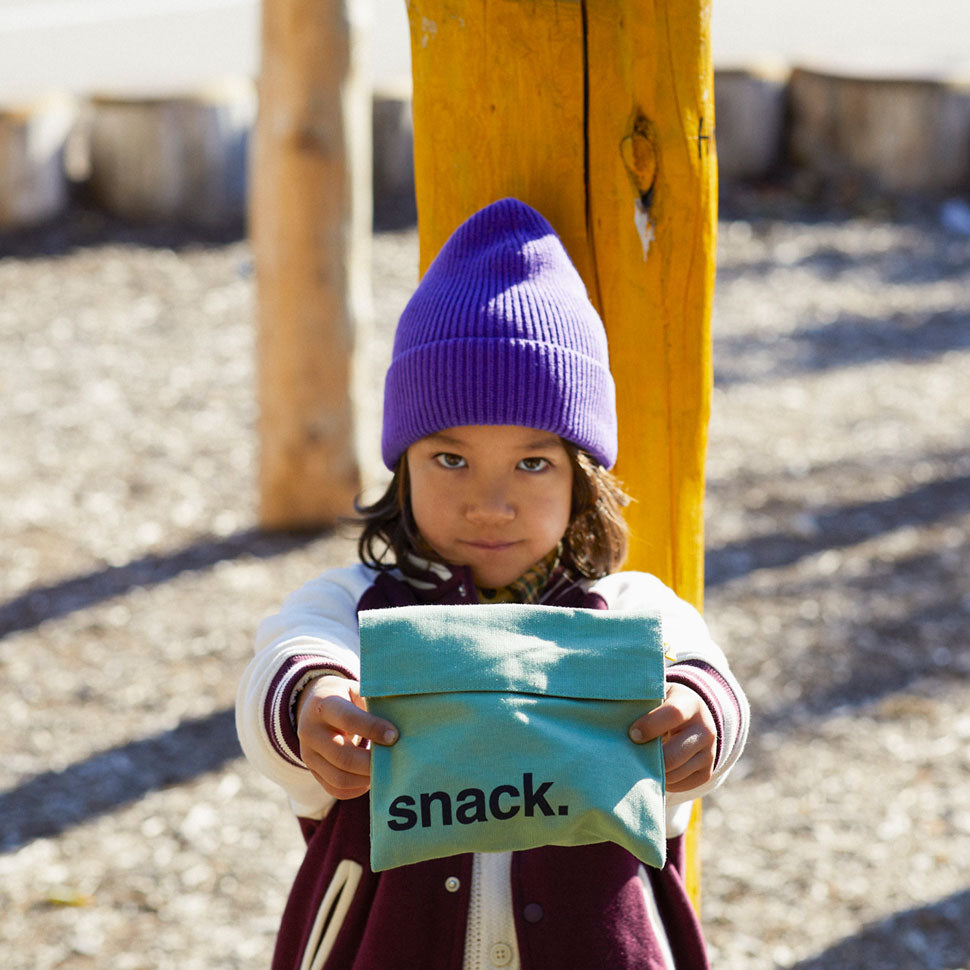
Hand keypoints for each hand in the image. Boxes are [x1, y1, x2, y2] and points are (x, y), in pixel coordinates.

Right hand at [296, 675, 397, 799]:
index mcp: (324, 704)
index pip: (348, 719)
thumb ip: (374, 704)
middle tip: (393, 761)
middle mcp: (311, 731)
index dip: (373, 729)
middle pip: (342, 756)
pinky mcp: (312, 770)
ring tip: (384, 771)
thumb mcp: (356, 690)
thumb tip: (401, 724)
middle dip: (371, 763)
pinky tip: (370, 780)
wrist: (313, 704)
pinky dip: (356, 790)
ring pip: (338, 778)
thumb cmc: (345, 696)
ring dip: (365, 779)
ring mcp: (308, 754)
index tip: (394, 736)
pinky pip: (334, 789)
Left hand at [628, 683, 716, 792]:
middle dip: (650, 759)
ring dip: (654, 773)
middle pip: (675, 754)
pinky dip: (665, 782)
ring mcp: (709, 752)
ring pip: (677, 772)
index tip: (632, 734)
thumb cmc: (663, 704)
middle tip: (631, 758)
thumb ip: (641, 703)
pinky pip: (683, 785)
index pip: (673, 714)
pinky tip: (654, 771)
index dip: (650, 725)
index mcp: (690, 703)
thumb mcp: (656, 696)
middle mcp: (705, 729)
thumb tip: (611, 715)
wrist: (695, 715)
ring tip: (639, 764)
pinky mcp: (707, 771)